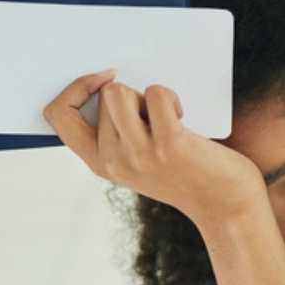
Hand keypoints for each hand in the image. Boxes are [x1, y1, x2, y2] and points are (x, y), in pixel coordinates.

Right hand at [43, 70, 265, 226]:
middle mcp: (113, 160)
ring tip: (166, 118)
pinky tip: (183, 120)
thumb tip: (107, 79)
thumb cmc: (186, 173)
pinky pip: (155, 94)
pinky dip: (171, 98)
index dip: (73, 88)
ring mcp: (138, 153)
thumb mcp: (139, 159)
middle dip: (131, 96)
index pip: (58, 116)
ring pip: (119, 92)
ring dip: (146, 95)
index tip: (100, 79)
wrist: (226, 205)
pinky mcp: (168, 143)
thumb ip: (117, 131)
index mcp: (99, 163)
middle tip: (154, 119)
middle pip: (103, 96)